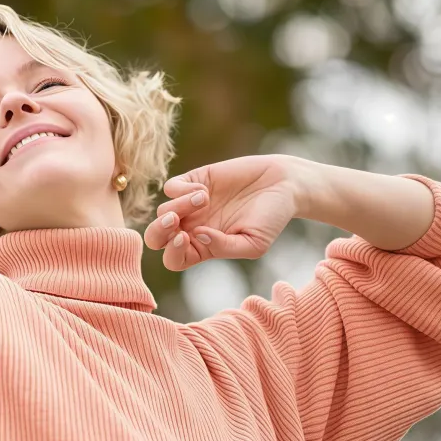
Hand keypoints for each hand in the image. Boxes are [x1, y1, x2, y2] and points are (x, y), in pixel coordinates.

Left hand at [143, 155, 316, 270]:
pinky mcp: (194, 181)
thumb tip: (195, 236)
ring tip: (205, 200)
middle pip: (156, 237)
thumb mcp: (254, 243)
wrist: (284, 185)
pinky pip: (170, 187)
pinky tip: (203, 191)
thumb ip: (224, 247)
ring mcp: (190, 205)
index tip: (187, 238)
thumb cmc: (271, 219)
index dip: (173, 252)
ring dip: (178, 206)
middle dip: (158, 231)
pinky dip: (181, 189)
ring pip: (162, 210)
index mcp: (203, 248)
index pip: (174, 259)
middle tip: (175, 222)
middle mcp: (192, 228)